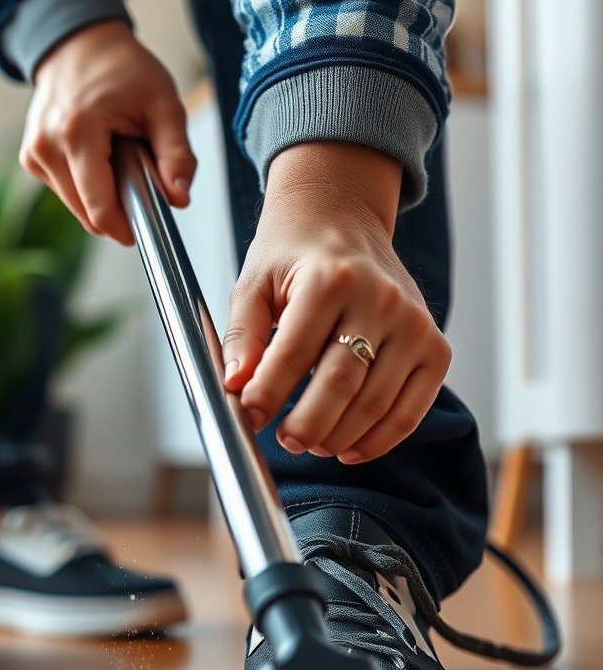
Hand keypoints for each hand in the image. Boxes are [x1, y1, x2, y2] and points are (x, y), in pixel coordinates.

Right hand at [21, 20, 195, 244]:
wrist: (79, 44)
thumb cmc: (122, 69)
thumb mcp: (164, 103)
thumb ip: (177, 154)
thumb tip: (179, 198)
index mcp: (77, 132)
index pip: (98, 208)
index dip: (124, 227)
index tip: (143, 227)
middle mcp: (46, 146)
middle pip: (87, 213)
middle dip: (117, 206)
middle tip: (135, 171)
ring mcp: (34, 154)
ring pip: (77, 207)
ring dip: (101, 196)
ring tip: (115, 157)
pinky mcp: (30, 159)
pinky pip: (66, 193)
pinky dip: (86, 185)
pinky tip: (95, 155)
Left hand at [223, 142, 450, 464]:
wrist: (343, 220)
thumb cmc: (293, 257)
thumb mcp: (254, 284)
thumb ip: (243, 336)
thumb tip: (235, 385)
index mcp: (329, 279)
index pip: (295, 353)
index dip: (268, 394)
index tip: (248, 418)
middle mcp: (379, 299)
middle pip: (341, 384)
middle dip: (306, 425)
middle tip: (283, 440)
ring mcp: (413, 324)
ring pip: (376, 403)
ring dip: (338, 437)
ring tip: (309, 443)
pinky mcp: (435, 347)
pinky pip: (411, 410)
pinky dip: (379, 439)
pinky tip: (348, 449)